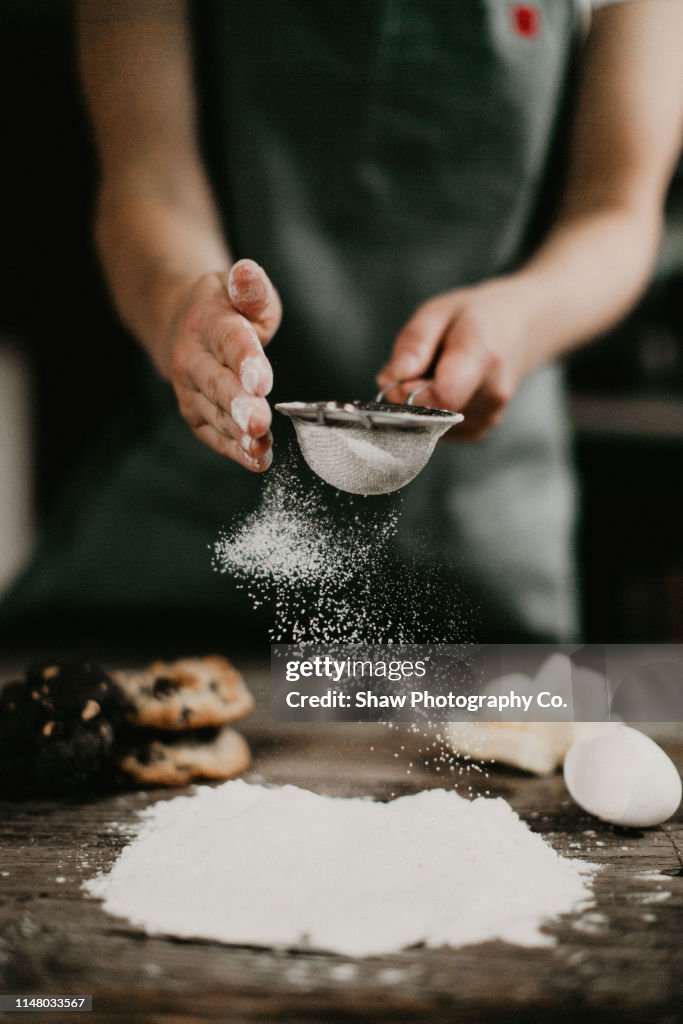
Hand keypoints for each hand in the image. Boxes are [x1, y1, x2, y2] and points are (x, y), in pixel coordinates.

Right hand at [169, 259, 281, 469]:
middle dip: (238, 405)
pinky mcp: (196, 415)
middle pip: (217, 383)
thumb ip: (251, 287)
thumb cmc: (226, 309)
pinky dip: (235, 450)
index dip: (245, 360)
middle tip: (258, 422)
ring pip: (215, 414)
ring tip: (261, 447)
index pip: (228, 341)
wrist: (183, 326)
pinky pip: (214, 435)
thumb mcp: (241, 289)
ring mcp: (191, 390)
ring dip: (238, 434)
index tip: (262, 379)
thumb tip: (248, 273)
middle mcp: (192, 358)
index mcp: (208, 321)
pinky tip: (258, 461)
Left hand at [377, 279, 534, 441]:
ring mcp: (489, 417)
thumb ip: (414, 344)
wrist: (520, 329)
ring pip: (430, 425)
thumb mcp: (438, 311)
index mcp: (483, 355)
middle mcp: (492, 393)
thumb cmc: (474, 317)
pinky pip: (438, 430)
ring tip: (435, 374)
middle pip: (432, 414)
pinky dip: (430, 412)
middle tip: (418, 366)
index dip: (410, 393)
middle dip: (409, 396)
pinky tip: (444, 388)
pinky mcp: (479, 431)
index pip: (442, 397)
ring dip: (419, 404)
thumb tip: (390, 381)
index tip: (399, 375)